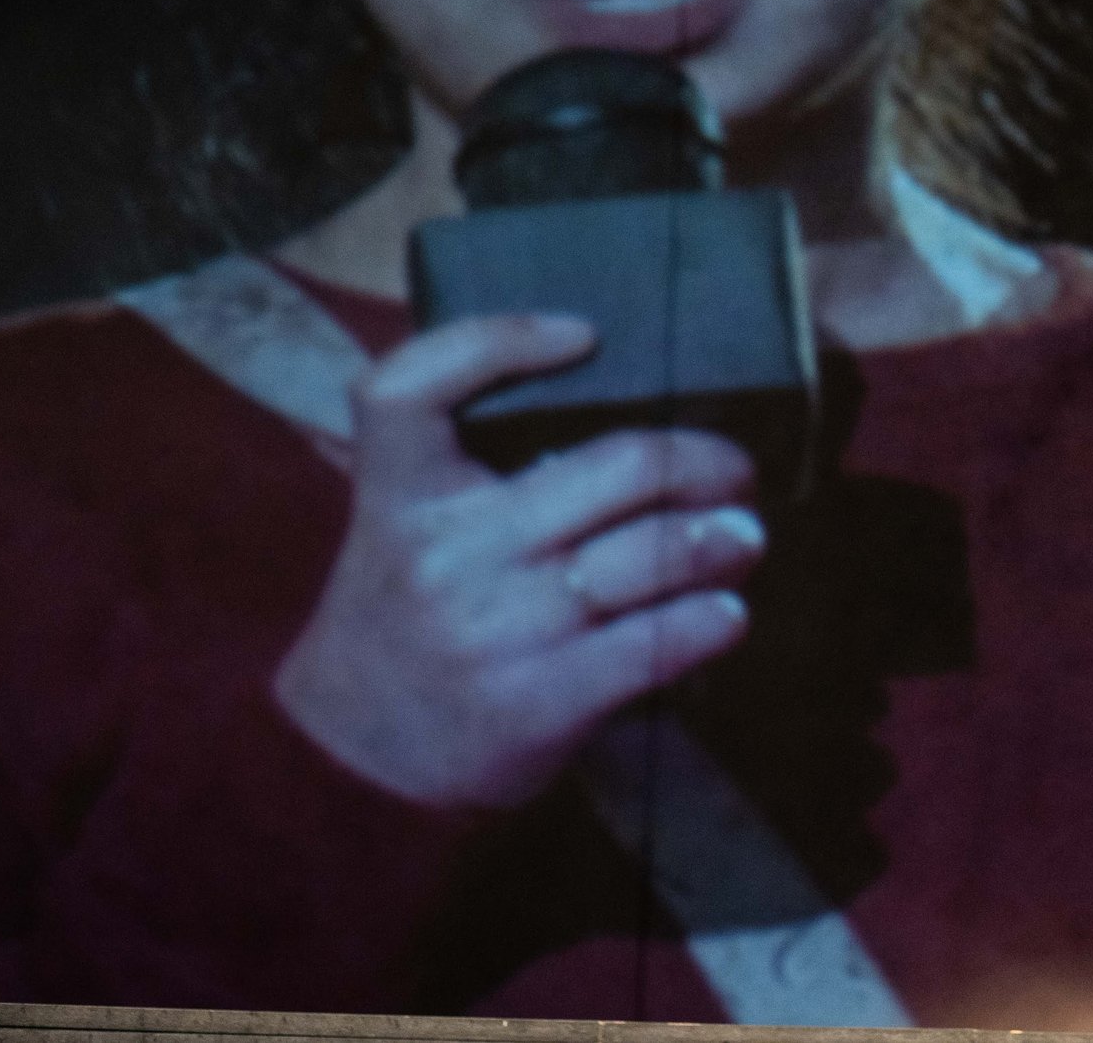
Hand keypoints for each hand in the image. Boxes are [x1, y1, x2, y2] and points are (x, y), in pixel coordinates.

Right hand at [274, 314, 764, 808]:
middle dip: (703, 462)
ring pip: (654, 555)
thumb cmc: (405, 612)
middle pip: (620, 467)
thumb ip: (465, 459)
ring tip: (741, 538)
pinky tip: (724, 614)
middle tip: (733, 471)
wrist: (351, 758)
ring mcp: (496, 628)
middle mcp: (448, 551)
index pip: (416, 383)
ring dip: (723, 541)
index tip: (585, 335)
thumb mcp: (402, 520)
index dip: (502, 339)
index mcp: (401, 490)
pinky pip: (653, 644)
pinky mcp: (538, 702)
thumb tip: (610, 399)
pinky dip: (707, 622)